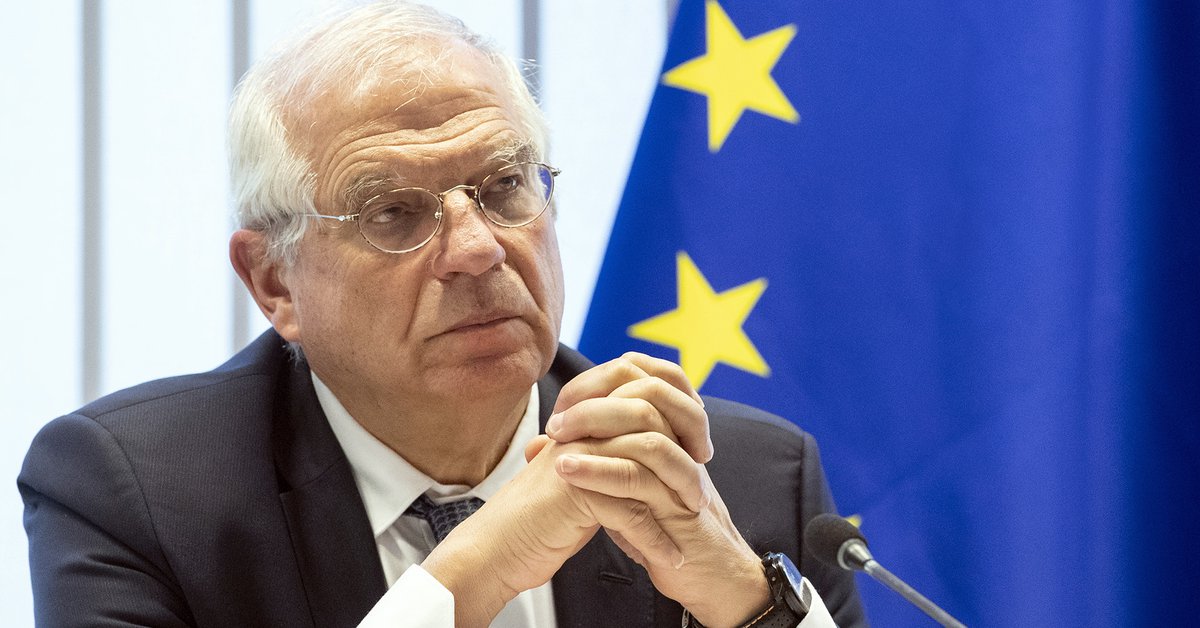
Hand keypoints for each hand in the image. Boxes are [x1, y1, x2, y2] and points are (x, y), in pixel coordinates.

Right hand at [422, 438, 687, 626]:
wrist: (495, 550)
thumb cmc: (538, 520)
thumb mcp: (583, 480)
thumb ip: (610, 457)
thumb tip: (650, 450)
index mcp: (585, 422)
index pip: (641, 397)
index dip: (675, 422)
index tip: (693, 457)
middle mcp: (582, 432)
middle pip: (649, 423)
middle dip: (683, 461)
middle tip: (700, 493)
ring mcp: (579, 459)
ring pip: (645, 467)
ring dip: (675, 501)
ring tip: (691, 529)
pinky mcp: (576, 493)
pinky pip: (630, 511)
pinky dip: (654, 539)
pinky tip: (669, 557)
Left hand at [536, 353, 770, 626]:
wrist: (710, 579)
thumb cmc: (663, 536)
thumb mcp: (624, 491)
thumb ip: (595, 462)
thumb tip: (543, 447)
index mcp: (674, 434)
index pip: (644, 378)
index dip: (599, 382)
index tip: (562, 405)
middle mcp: (683, 445)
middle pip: (646, 391)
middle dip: (594, 398)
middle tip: (556, 420)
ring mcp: (682, 472)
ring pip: (644, 428)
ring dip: (593, 427)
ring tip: (555, 440)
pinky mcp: (678, 505)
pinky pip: (637, 476)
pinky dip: (598, 470)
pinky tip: (566, 471)